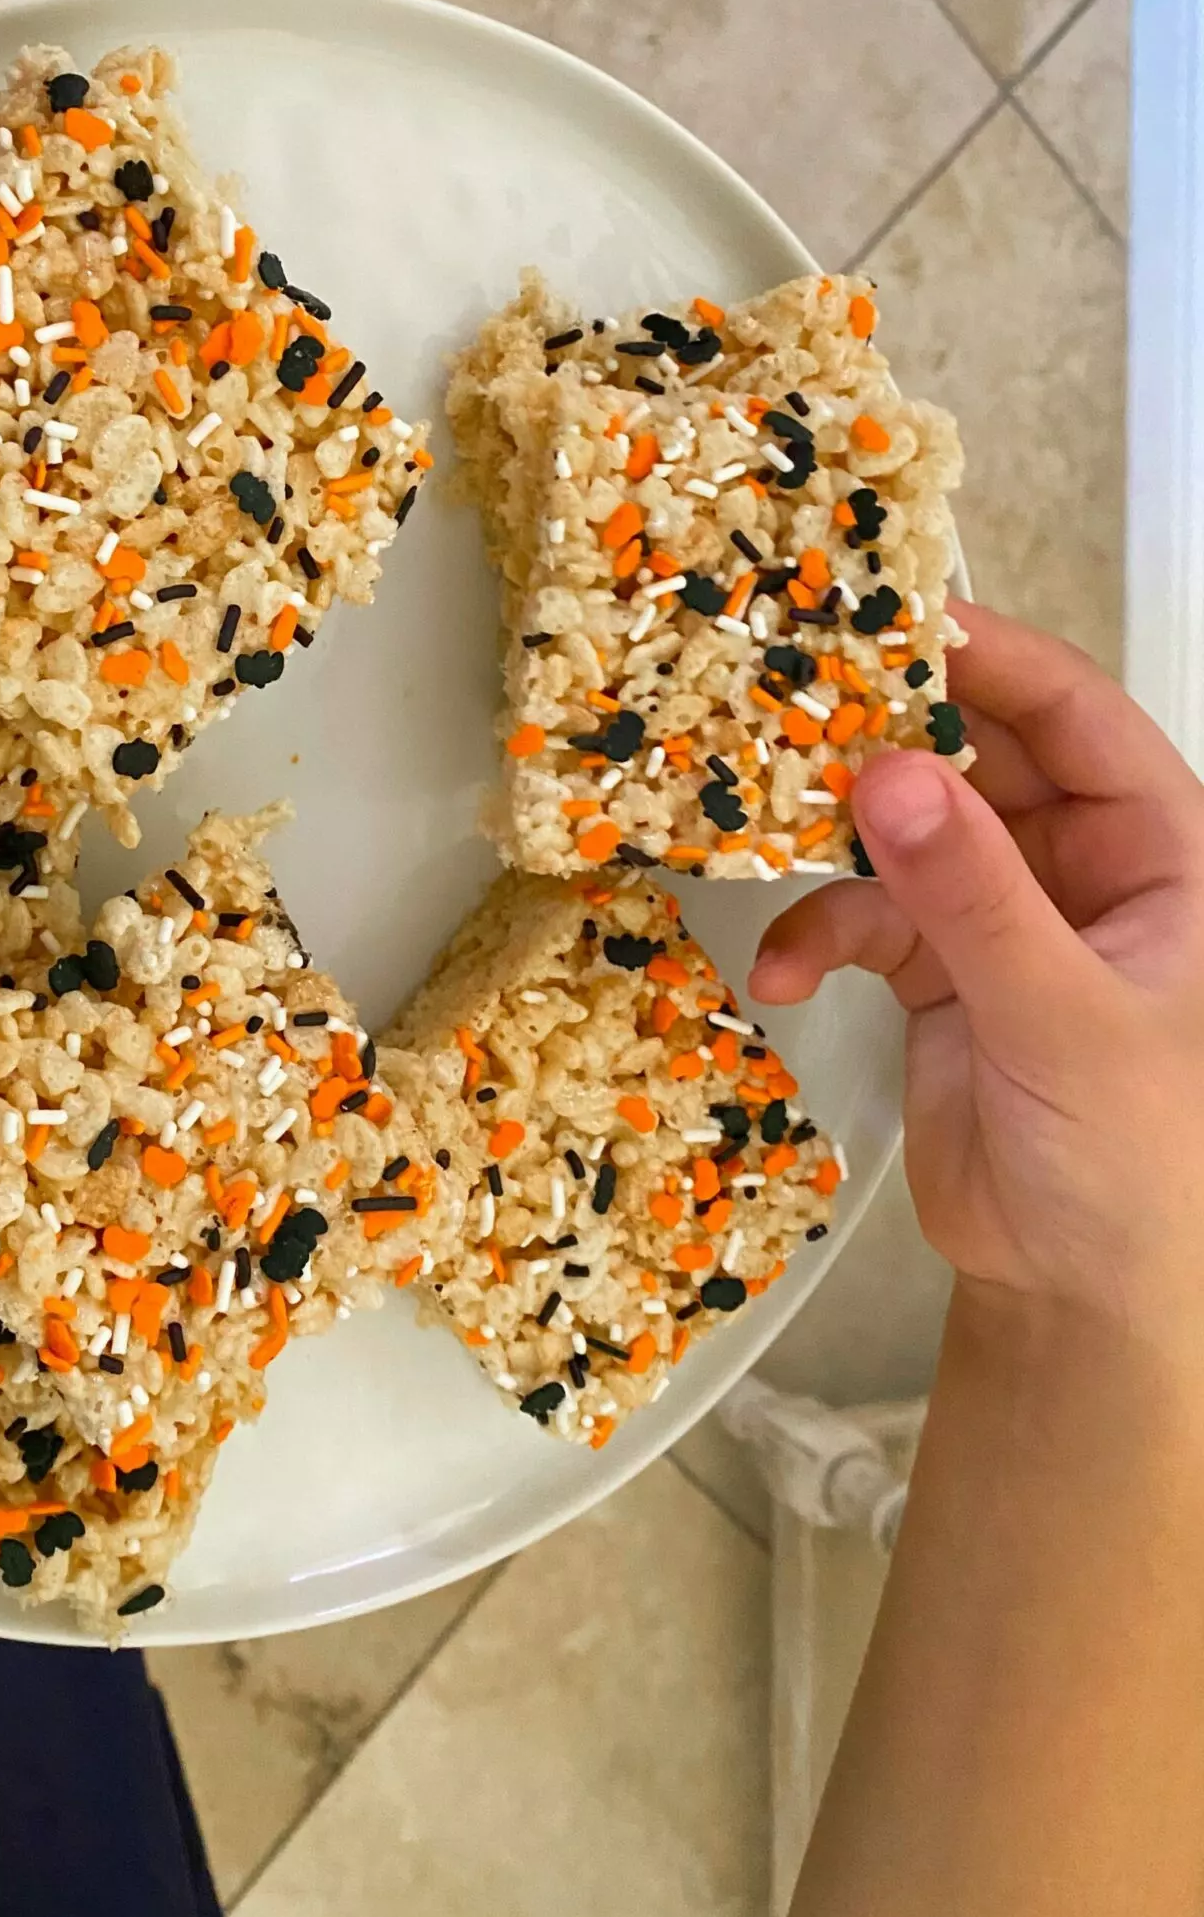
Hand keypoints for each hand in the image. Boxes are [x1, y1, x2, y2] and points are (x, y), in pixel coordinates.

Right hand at [749, 603, 1203, 1352]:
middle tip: (779, 708)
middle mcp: (1083, 864)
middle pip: (975, 756)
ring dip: (831, 842)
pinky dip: (818, 934)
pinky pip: (864, 914)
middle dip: (881, 741)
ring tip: (755, 839)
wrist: (1083, 1299)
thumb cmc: (1139, 1163)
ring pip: (904, 828)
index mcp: (1160, 851)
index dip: (990, 658)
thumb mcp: (1067, 1021)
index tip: (886, 617)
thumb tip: (886, 774)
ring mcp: (1006, 914)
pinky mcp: (940, 970)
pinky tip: (782, 974)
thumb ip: (977, 899)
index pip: (1076, 715)